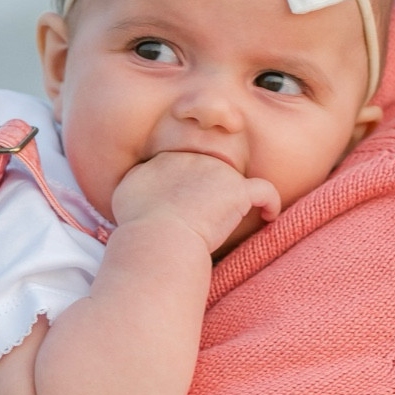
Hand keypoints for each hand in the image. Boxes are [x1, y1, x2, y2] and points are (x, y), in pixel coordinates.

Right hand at [110, 151, 280, 255]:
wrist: (159, 237)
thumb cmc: (139, 223)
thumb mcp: (125, 191)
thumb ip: (136, 178)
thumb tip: (141, 176)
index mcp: (168, 159)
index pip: (185, 165)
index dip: (190, 185)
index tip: (191, 204)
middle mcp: (194, 158)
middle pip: (210, 169)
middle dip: (212, 190)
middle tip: (211, 214)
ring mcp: (219, 172)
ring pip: (235, 180)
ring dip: (236, 198)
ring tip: (236, 218)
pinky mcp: (238, 191)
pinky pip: (264, 191)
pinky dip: (269, 202)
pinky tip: (268, 215)